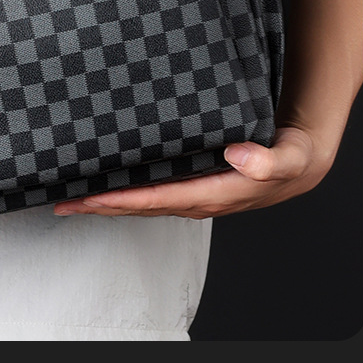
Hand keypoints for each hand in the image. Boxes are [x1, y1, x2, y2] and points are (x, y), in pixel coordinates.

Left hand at [53, 127, 328, 218]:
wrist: (298, 160)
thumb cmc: (290, 157)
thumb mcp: (288, 158)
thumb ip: (268, 161)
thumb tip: (240, 157)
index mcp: (213, 193)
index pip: (159, 199)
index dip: (124, 200)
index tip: (93, 197)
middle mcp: (196, 197)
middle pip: (140, 205)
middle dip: (101, 204)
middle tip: (64, 199)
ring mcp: (191, 191)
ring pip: (141, 198)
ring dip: (107, 198)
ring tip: (72, 193)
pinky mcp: (190, 179)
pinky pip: (151, 186)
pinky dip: (124, 186)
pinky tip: (104, 178)